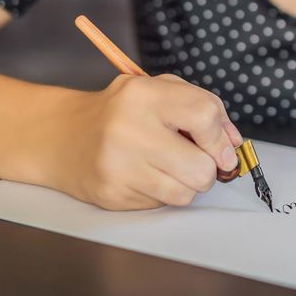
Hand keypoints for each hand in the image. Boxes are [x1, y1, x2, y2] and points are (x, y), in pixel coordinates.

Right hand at [43, 74, 241, 209]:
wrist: (61, 136)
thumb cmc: (119, 112)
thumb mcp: (158, 91)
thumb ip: (202, 106)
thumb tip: (234, 143)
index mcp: (143, 94)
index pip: (204, 115)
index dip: (221, 137)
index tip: (222, 148)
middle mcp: (129, 128)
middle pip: (201, 167)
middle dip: (207, 169)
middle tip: (194, 160)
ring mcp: (118, 164)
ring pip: (185, 193)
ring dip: (186, 184)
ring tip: (168, 167)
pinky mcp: (112, 193)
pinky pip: (162, 204)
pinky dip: (162, 193)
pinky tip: (145, 176)